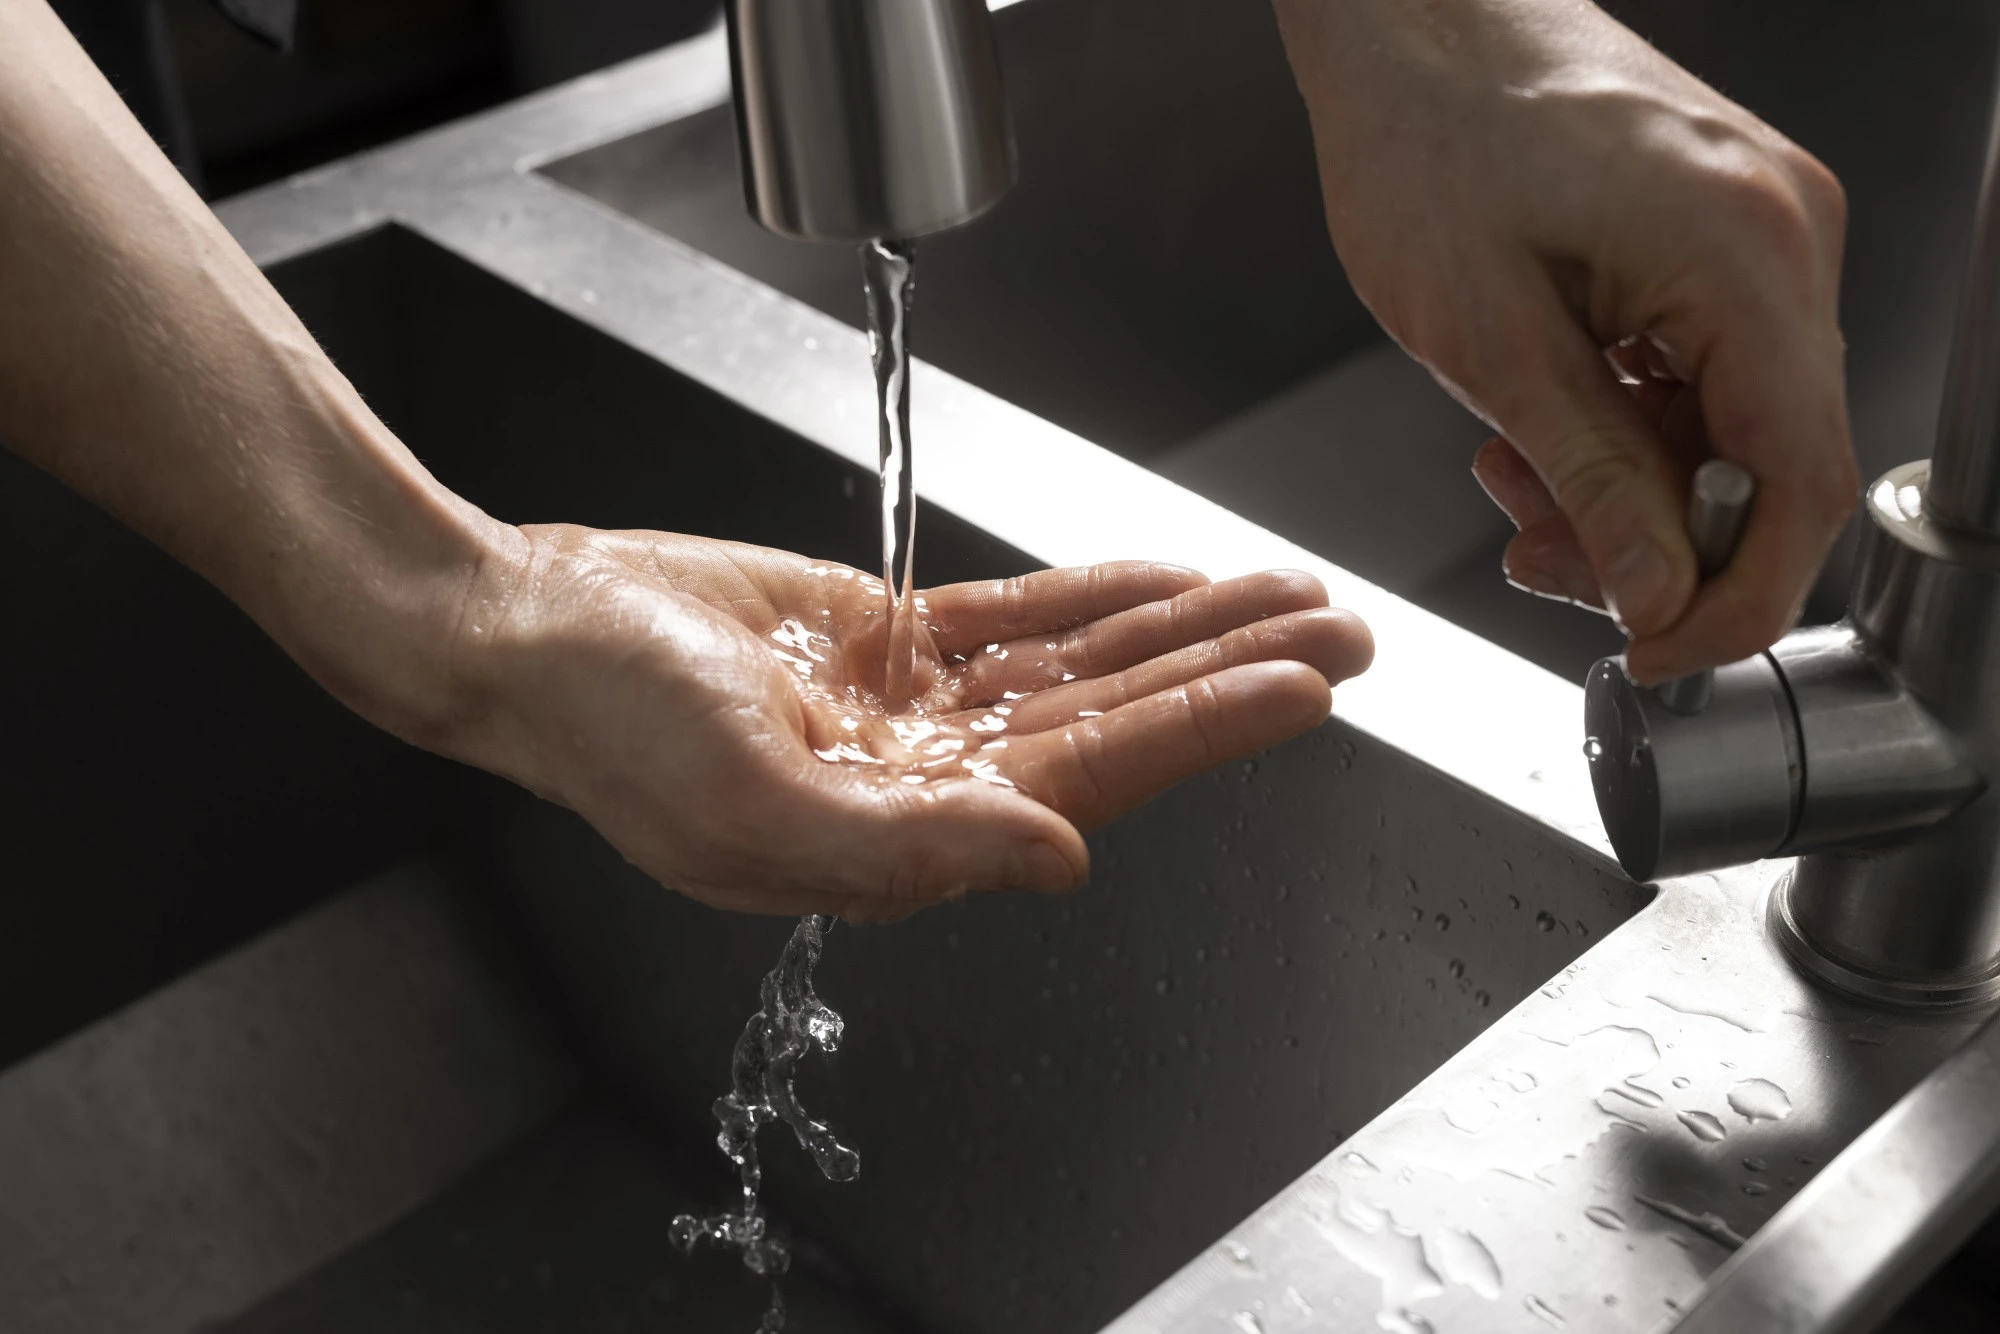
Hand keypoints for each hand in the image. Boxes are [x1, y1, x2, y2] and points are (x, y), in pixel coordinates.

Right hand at [447, 528, 1373, 919]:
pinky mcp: (882, 642)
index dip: (1207, 725)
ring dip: (1182, 628)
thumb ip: (913, 847)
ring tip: (1284, 592)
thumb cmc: (608, 729)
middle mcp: (928, 779)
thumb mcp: (751, 802)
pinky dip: (1091, 599)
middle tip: (1344, 629)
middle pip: (1116, 719)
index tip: (1305, 680)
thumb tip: (1063, 858)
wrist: (526, 632)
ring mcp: (911, 711)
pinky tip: (1160, 582)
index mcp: (907, 836)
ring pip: (1080, 665)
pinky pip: (1014, 619)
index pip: (1095, 775)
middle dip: (1231, 671)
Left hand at [1273, 0, 1857, 681]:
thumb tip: (1659, 594)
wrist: (1412, 21)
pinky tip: (1539, 423)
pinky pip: (1702, 367)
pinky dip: (1624, 421)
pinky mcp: (1720, 230)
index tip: (1655, 651)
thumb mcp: (1490, 341)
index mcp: (1745, 253)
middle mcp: (1785, 233)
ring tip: (1511, 475)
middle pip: (1767, 462)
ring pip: (1728, 424)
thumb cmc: (1427, 137)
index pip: (1798, 484)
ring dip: (1622, 483)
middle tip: (1537, 555)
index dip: (1732, 597)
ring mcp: (1762, 226)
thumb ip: (1591, 478)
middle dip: (1651, 539)